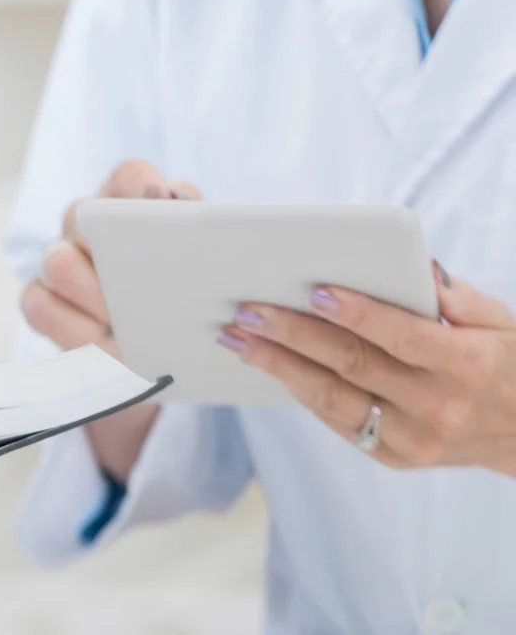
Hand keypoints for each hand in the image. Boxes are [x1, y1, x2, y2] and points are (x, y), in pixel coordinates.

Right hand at [17, 160, 199, 481]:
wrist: (160, 364)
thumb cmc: (185, 309)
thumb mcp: (206, 273)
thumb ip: (207, 240)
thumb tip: (194, 213)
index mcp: (129, 208)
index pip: (129, 175)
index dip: (142, 184)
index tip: (164, 201)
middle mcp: (85, 228)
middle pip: (81, 214)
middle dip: (109, 247)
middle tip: (141, 279)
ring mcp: (58, 263)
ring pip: (56, 261)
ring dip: (93, 296)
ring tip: (124, 326)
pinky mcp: (39, 301)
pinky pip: (40, 306)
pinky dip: (74, 331)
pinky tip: (107, 350)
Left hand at [224, 264, 515, 475]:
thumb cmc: (506, 363)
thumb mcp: (501, 323)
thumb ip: (458, 297)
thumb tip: (416, 268)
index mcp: (467, 365)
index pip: (402, 336)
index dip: (358, 314)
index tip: (314, 290)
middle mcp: (439, 406)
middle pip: (353, 365)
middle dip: (293, 335)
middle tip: (247, 310)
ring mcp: (415, 439)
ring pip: (335, 400)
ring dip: (279, 367)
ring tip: (238, 339)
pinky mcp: (395, 457)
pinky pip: (339, 423)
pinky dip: (302, 393)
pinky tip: (271, 367)